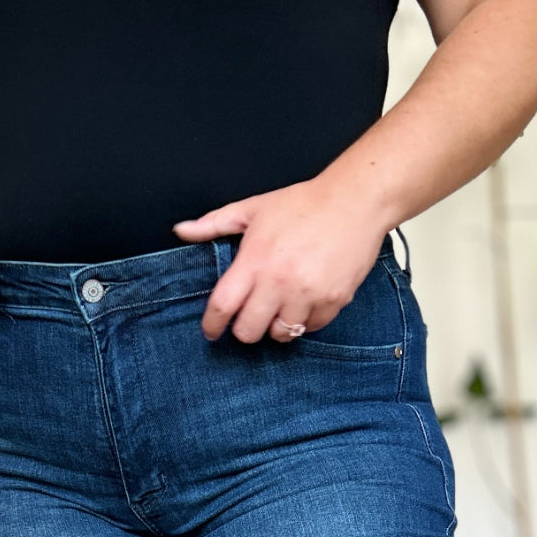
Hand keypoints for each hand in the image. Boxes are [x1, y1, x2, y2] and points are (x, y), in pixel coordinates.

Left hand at [172, 176, 387, 343]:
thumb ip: (214, 224)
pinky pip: (310, 328)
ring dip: (278, 325)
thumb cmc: (303, 204)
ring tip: (283, 304)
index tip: (211, 331)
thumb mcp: (253, 209)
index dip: (212, 325)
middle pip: (249, 331)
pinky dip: (306, 320)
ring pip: (281, 335)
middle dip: (246, 328)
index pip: (223, 306)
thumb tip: (182, 230)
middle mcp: (279, 282)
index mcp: (255, 261)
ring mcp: (307, 295)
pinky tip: (306, 300)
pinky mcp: (333, 302)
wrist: (354, 201)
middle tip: (252, 316)